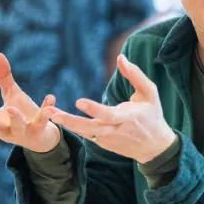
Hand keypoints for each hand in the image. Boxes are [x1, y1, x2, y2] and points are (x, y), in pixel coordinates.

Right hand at [0, 53, 60, 153]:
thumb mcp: (12, 94)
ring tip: (11, 108)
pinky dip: (46, 109)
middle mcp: (9, 130)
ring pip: (18, 126)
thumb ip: (3, 77)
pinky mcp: (40, 129)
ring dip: (15, 118)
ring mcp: (25, 131)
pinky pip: (43, 119)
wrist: (42, 134)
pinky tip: (50, 98)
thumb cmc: (22, 113)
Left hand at [48, 54, 175, 163]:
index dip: (94, 109)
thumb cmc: (153, 115)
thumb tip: (120, 57)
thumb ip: (135, 75)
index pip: (109, 114)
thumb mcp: (150, 93)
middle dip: (70, 121)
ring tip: (48, 113)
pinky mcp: (103, 143)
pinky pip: (87, 133)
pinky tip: (60, 117)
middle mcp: (116, 130)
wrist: (155, 146)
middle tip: (51, 113)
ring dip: (66, 123)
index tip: (79, 101)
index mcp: (129, 117)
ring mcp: (108, 139)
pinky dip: (74, 126)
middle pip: (90, 128)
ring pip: (85, 132)